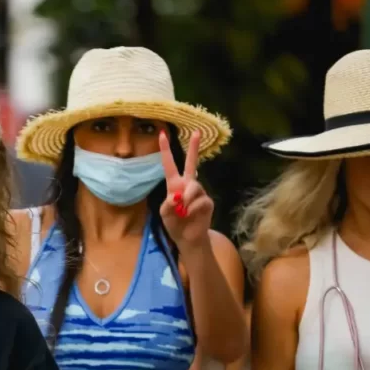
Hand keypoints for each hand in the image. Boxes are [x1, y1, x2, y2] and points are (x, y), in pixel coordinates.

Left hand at [158, 130, 212, 252]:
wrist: (187, 238)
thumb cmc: (174, 224)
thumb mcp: (164, 214)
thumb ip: (167, 204)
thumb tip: (177, 197)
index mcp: (174, 185)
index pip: (169, 165)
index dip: (165, 150)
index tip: (161, 134)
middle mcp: (188, 185)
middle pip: (192, 163)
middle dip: (194, 148)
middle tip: (197, 132)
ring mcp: (199, 192)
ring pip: (193, 186)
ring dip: (186, 198)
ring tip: (183, 210)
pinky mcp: (207, 202)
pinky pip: (200, 200)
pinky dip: (192, 209)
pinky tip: (189, 215)